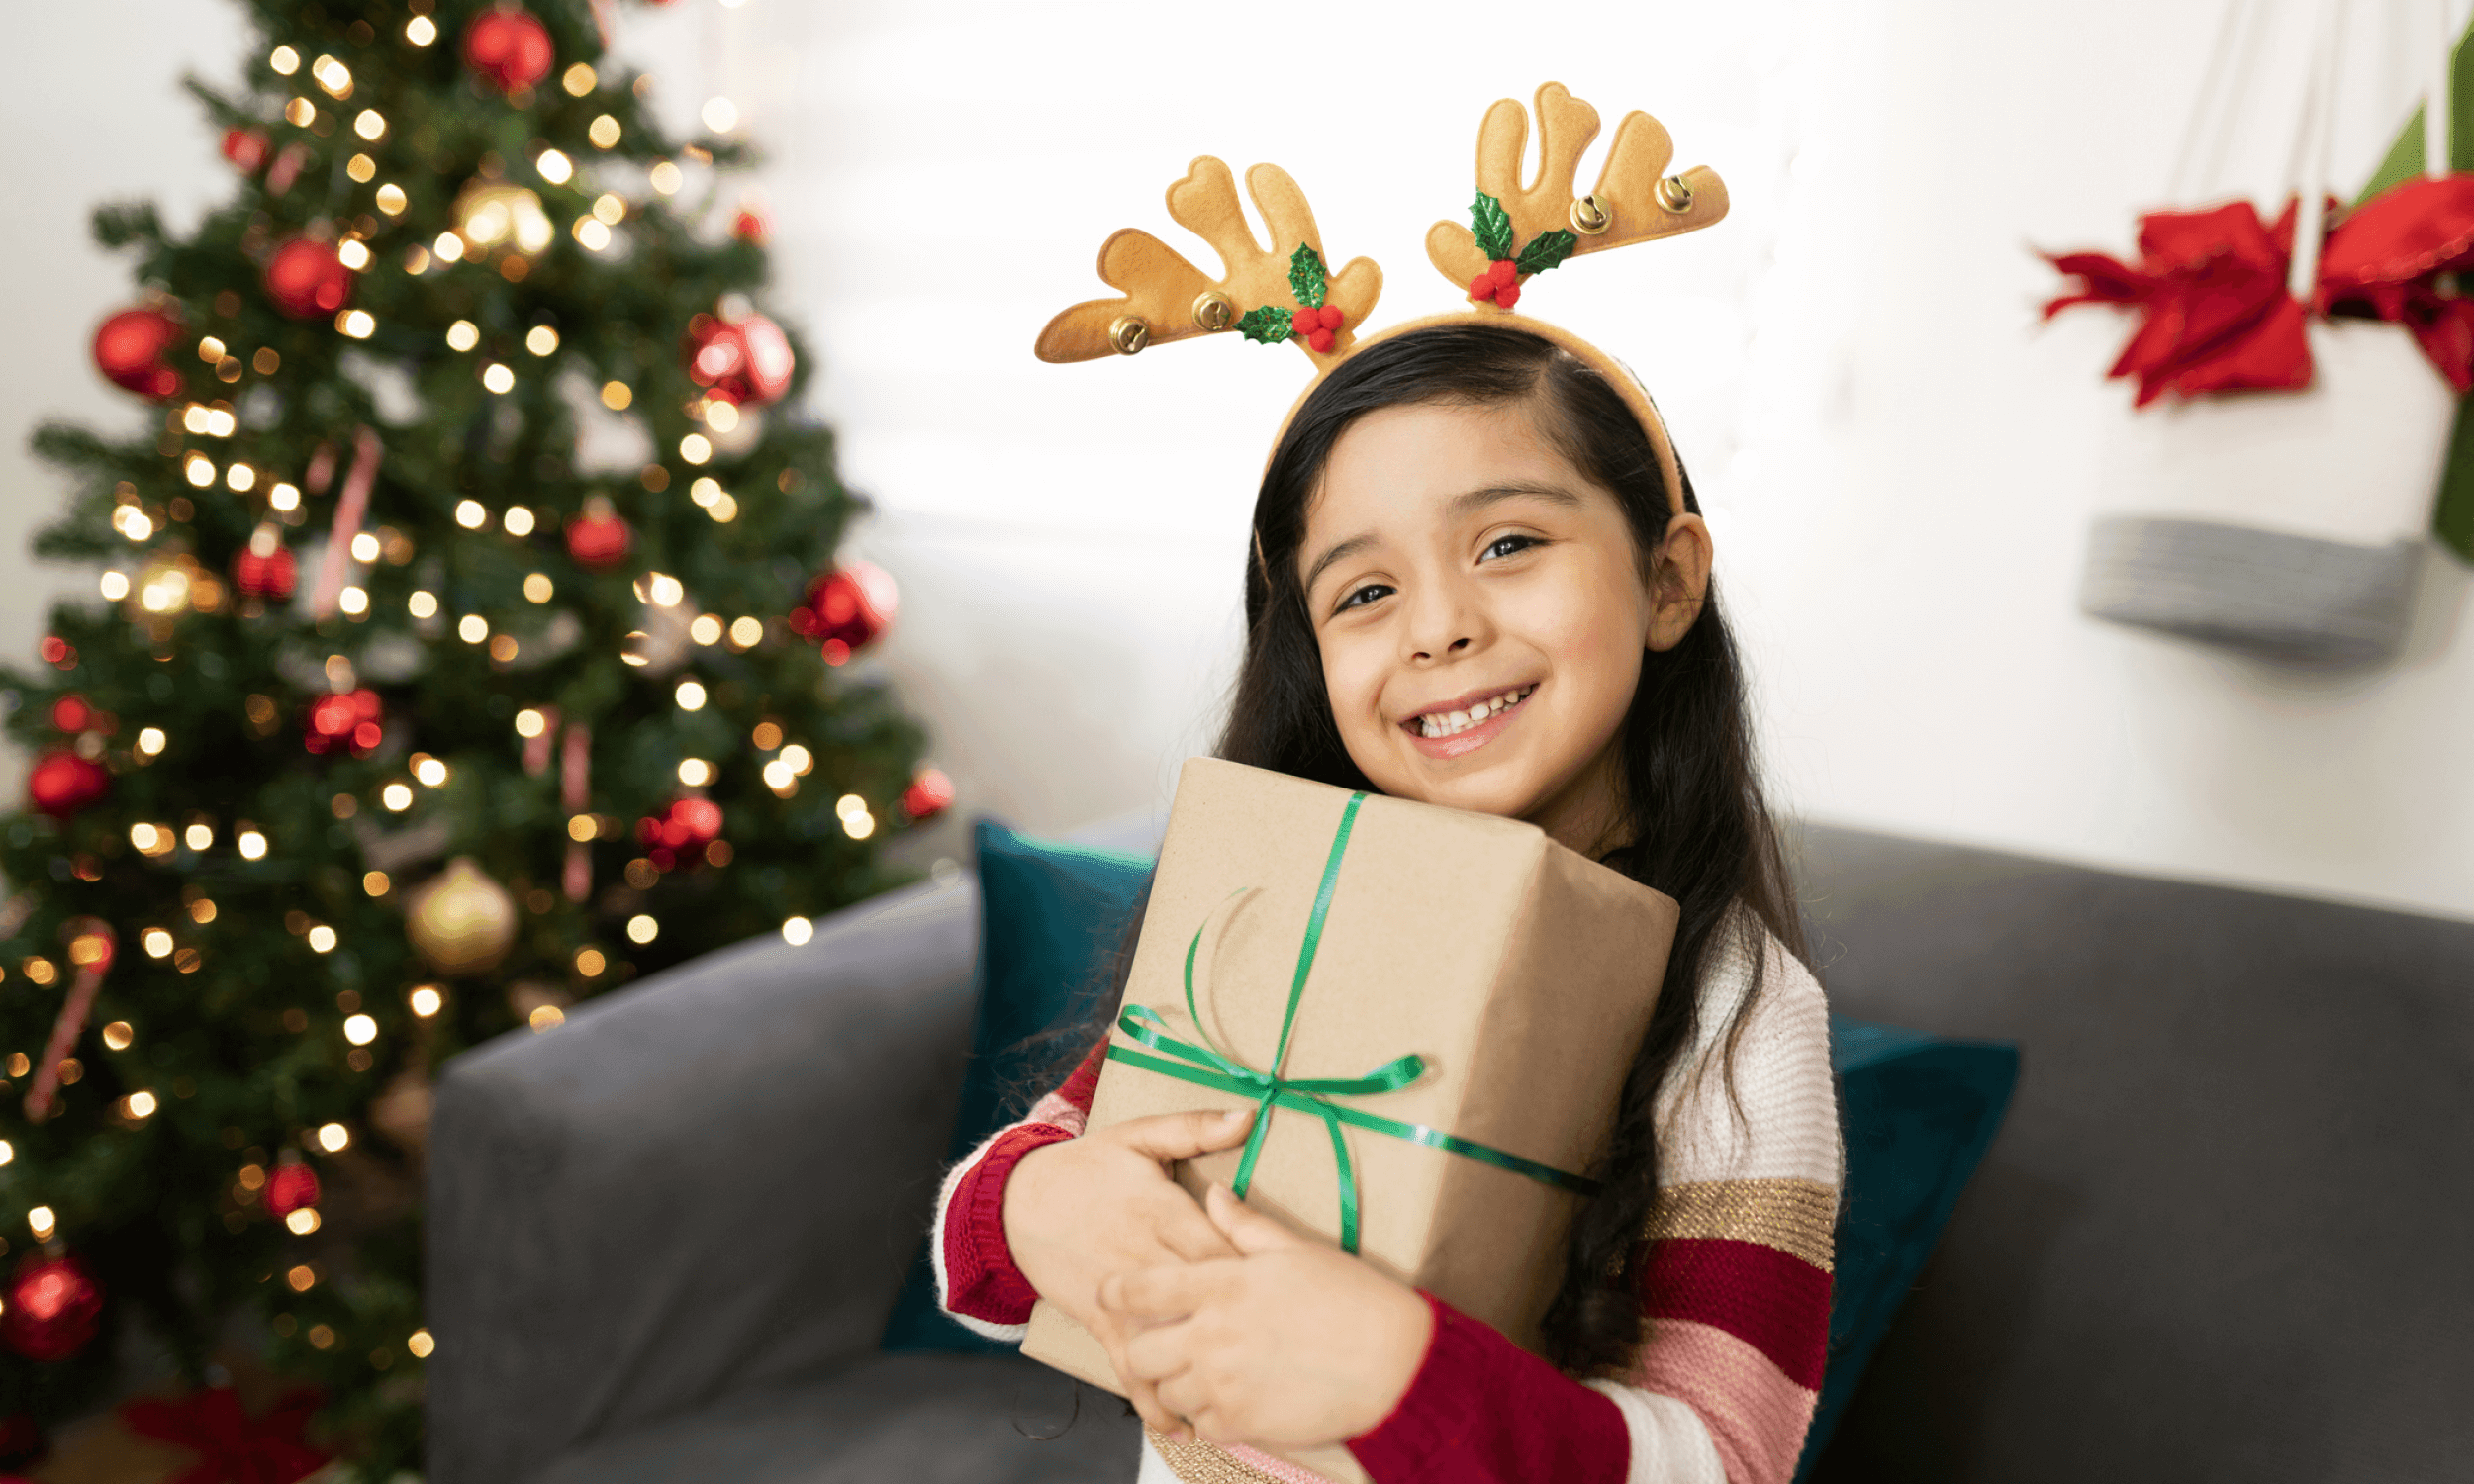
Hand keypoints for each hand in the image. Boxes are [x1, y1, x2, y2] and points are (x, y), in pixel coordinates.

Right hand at [1003, 1107, 1257, 1427]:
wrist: (1018, 1200)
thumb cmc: (1087, 1166)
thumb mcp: (1139, 1136)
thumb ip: (1195, 1127)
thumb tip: (1248, 1115)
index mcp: (1164, 1210)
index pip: (1221, 1247)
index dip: (1258, 1275)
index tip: (1295, 1296)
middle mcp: (1146, 1257)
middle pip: (1203, 1297)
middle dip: (1241, 1328)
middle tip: (1286, 1359)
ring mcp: (1122, 1294)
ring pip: (1169, 1338)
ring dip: (1202, 1371)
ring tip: (1245, 1404)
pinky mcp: (1100, 1320)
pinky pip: (1128, 1364)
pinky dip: (1152, 1396)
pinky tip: (1181, 1423)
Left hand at [1101, 1183, 1434, 1449]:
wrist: (1396, 1365)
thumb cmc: (1352, 1300)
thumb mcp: (1295, 1250)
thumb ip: (1244, 1224)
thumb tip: (1213, 1194)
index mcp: (1223, 1284)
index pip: (1142, 1287)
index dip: (1117, 1289)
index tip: (1110, 1291)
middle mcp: (1213, 1335)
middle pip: (1141, 1348)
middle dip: (1145, 1345)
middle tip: (1164, 1340)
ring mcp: (1224, 1384)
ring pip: (1166, 1390)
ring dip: (1176, 1381)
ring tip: (1201, 1371)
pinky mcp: (1242, 1423)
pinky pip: (1199, 1424)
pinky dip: (1206, 1414)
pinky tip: (1228, 1399)